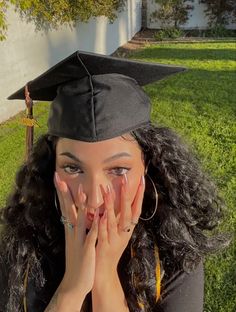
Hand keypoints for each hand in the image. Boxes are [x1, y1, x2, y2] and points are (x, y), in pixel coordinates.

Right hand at [54, 172, 98, 297]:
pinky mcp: (87, 250)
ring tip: (83, 191)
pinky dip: (95, 227)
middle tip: (59, 178)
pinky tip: (100, 218)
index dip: (62, 193)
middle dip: (64, 194)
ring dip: (82, 206)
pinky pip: (92, 236)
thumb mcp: (76, 241)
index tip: (59, 178)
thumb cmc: (79, 261)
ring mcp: (79, 241)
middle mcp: (73, 233)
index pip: (65, 207)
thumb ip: (77, 228)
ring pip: (80, 220)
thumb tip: (78, 214)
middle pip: (68, 210)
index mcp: (71, 230)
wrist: (75, 284)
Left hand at [94, 174, 144, 282]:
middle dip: (127, 194)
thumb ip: (119, 218)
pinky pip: (103, 233)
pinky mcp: (104, 247)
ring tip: (109, 189)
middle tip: (126, 178)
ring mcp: (114, 240)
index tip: (142, 179)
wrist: (103, 273)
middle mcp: (124, 233)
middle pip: (128, 211)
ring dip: (112, 204)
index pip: (137, 208)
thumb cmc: (110, 249)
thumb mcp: (118, 233)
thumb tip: (122, 200)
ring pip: (115, 220)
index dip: (140, 195)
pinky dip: (103, 223)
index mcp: (128, 229)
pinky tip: (100, 214)